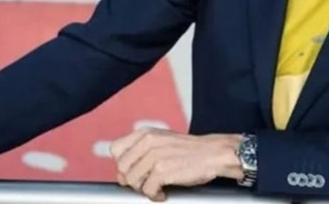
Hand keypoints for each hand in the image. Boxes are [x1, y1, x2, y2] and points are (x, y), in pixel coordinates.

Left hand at [109, 128, 242, 200]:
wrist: (213, 153)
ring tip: (157, 188)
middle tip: (146, 183)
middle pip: (122, 168)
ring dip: (143, 189)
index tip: (133, 170)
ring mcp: (155, 156)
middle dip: (132, 180)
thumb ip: (141, 151)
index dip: (122, 164)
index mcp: (145, 133)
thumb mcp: (161, 141)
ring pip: (133, 181)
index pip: (115, 150)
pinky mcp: (163, 170)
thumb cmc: (188, 151)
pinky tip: (164, 193)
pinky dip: (155, 196)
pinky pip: (147, 190)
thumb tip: (122, 174)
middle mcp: (148, 142)